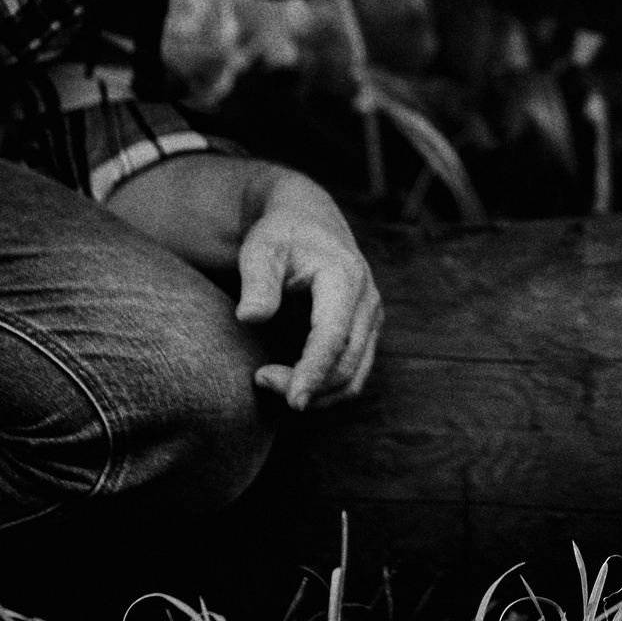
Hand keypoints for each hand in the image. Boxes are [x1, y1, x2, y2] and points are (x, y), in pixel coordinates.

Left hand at [232, 171, 383, 410]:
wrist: (309, 219)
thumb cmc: (280, 234)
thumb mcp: (261, 248)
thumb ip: (257, 281)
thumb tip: (250, 318)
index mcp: (345, 277)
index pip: (334, 336)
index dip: (314, 371)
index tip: (292, 401)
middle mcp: (367, 300)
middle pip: (347, 362)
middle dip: (308, 386)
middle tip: (259, 380)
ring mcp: (371, 318)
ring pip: (355, 375)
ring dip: (317, 393)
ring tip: (269, 381)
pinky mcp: (366, 330)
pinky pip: (354, 372)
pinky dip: (325, 387)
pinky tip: (291, 380)